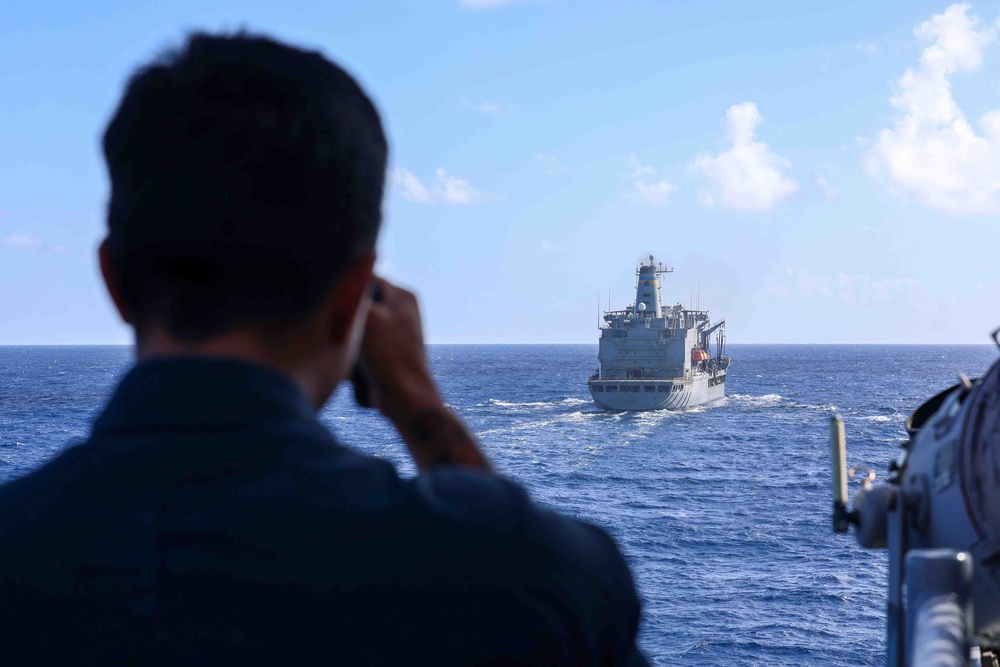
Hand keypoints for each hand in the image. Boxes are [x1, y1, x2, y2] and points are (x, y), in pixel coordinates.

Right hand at [360, 277, 491, 472]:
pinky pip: (360, 346)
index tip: (334, 304)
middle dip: (347, 318)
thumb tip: (342, 281)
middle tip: (341, 330)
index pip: (365, 278)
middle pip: (360, 305)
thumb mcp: (367, 317)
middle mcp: (401, 311)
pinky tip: (353, 365)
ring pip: (357, 327)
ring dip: (348, 338)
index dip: (347, 290)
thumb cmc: (390, 356)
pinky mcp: (385, 353)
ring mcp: (394, 333)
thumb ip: (354, 294)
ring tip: (349, 350)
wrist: (405, 399)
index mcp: (403, 296)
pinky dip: (354, 354)